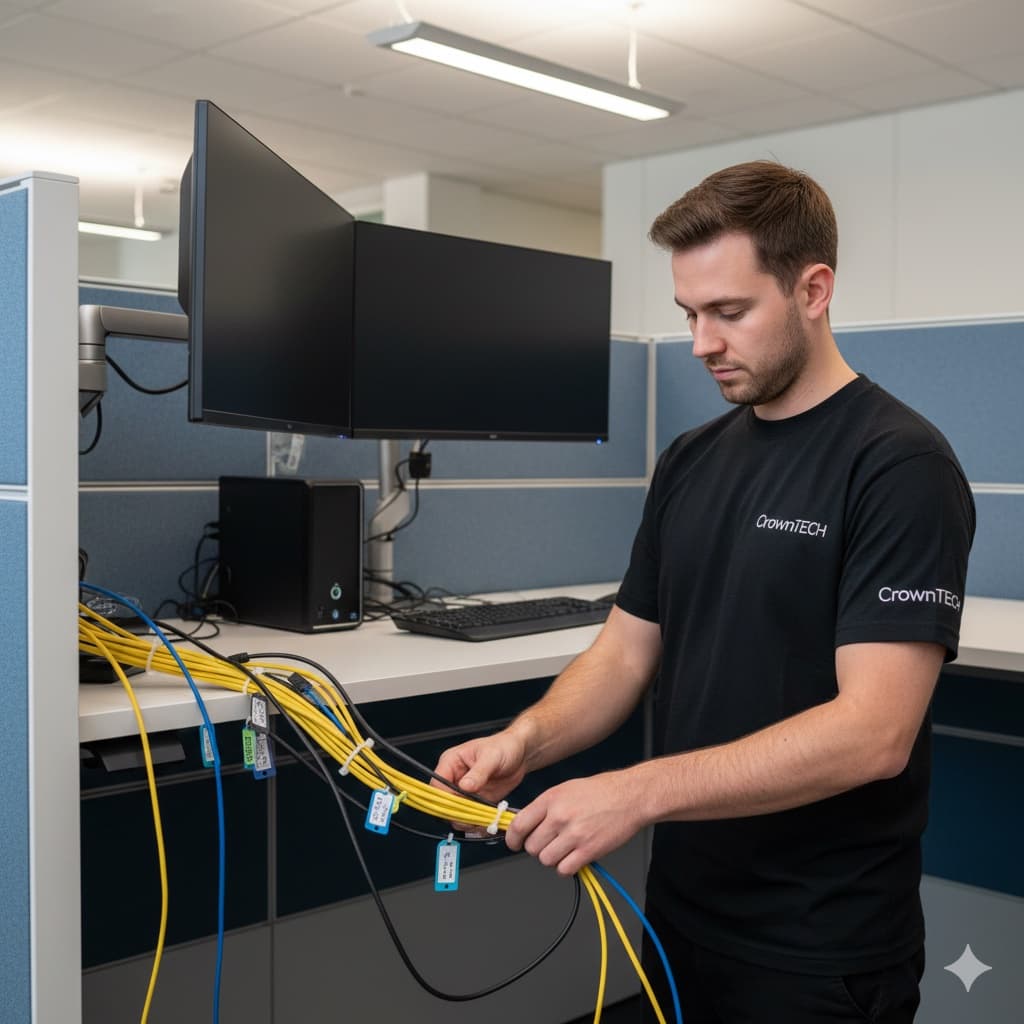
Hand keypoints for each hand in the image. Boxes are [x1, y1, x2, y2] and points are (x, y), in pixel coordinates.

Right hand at [431, 730, 528, 830]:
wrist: (519, 754)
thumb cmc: (504, 746)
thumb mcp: (491, 757)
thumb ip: (478, 772)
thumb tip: (465, 786)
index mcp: (451, 762)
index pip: (437, 785)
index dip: (444, 798)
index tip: (457, 807)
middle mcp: (454, 778)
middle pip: (443, 803)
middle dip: (455, 813)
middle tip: (471, 818)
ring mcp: (464, 791)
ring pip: (455, 813)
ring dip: (466, 820)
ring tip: (481, 820)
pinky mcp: (475, 801)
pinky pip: (469, 817)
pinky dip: (476, 822)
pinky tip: (486, 822)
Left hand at [505, 771, 647, 876]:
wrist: (630, 796)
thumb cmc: (600, 791)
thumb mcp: (566, 789)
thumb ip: (545, 807)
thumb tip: (526, 823)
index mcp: (551, 799)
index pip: (519, 825)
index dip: (512, 838)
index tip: (514, 843)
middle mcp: (559, 817)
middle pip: (531, 847)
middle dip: (537, 848)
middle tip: (548, 843)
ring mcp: (573, 835)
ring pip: (546, 860)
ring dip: (552, 858)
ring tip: (564, 849)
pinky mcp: (588, 850)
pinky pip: (564, 870)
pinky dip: (566, 868)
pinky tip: (573, 857)